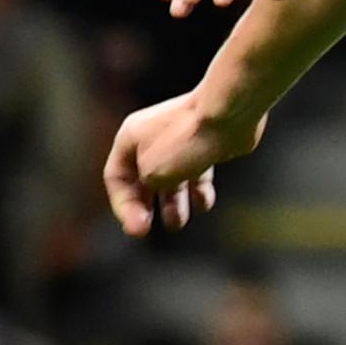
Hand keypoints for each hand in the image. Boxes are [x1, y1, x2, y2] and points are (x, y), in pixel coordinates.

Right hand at [103, 91, 261, 235]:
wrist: (229, 115)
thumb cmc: (187, 139)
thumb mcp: (153, 172)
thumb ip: (147, 186)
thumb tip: (159, 188)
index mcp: (131, 138)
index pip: (116, 178)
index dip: (124, 206)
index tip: (137, 228)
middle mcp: (153, 137)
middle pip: (142, 180)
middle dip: (146, 206)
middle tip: (148, 229)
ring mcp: (182, 141)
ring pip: (172, 179)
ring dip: (172, 204)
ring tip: (177, 223)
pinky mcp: (207, 145)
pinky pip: (197, 173)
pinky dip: (198, 191)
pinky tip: (203, 204)